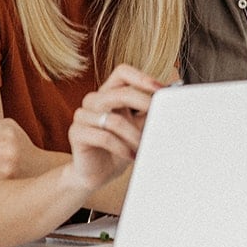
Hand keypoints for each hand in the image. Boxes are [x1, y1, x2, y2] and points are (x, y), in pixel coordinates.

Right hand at [65, 65, 165, 190]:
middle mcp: (94, 100)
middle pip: (119, 93)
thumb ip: (150, 112)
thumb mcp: (138, 127)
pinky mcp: (76, 133)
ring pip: (114, 120)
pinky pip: (103, 137)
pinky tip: (131, 156)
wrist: (98, 173)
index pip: (123, 72)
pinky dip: (122, 148)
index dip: (142, 78)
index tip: (162, 89)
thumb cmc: (119, 147)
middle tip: (160, 116)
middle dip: (143, 103)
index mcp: (109, 93)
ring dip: (134, 136)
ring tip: (144, 148)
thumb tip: (170, 98)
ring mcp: (82, 115)